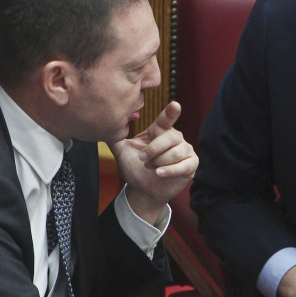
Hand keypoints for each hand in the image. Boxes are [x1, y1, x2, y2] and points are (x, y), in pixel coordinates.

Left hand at [109, 101, 197, 223]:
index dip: (170, 112)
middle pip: (169, 138)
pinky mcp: (192, 164)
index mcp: (160, 131)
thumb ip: (115, 137)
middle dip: (153, 150)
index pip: (166, 119)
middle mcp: (175, 137)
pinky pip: (184, 165)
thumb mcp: (122, 152)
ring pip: (175, 153)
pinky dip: (170, 170)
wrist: (143, 191)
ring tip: (152, 168)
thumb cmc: (135, 168)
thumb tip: (103, 125)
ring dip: (159, 162)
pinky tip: (159, 174)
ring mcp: (185, 150)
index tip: (175, 105)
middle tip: (142, 159)